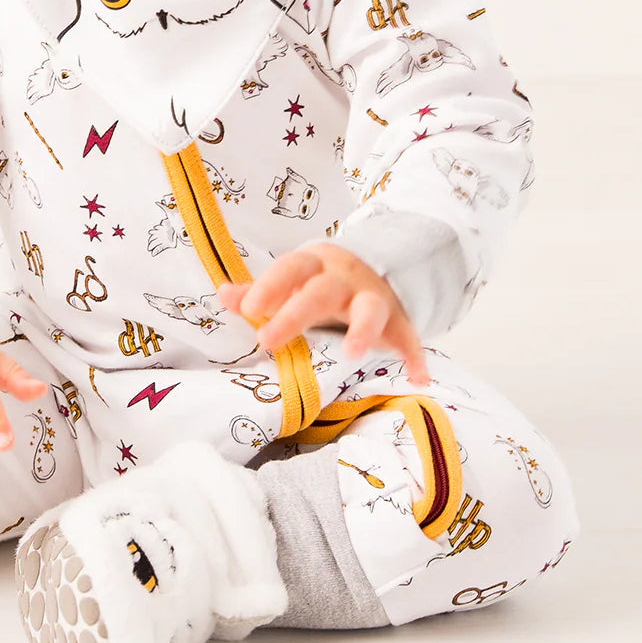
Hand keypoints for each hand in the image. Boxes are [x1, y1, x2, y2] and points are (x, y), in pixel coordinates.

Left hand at [217, 243, 429, 385]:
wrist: (371, 269)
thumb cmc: (317, 282)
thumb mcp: (290, 282)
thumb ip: (257, 291)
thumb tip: (223, 293)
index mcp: (314, 265)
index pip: (290, 268)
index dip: (269, 286)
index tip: (248, 309)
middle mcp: (344, 278)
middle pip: (321, 291)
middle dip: (295, 314)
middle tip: (267, 340)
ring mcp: (373, 297)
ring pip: (371, 309)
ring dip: (364, 330)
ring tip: (353, 354)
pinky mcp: (397, 320)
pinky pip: (409, 337)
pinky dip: (415, 357)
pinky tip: (418, 377)